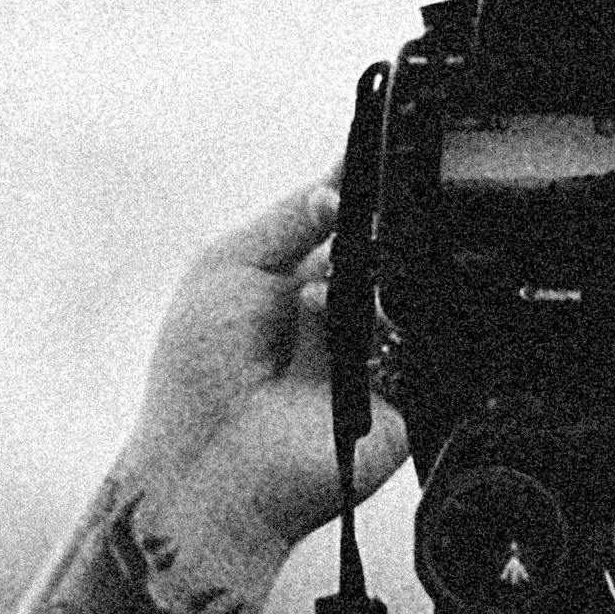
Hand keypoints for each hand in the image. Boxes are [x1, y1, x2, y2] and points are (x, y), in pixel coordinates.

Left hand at [119, 174, 409, 579]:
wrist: (207, 468)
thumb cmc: (197, 376)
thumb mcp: (225, 269)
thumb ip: (285, 220)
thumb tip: (337, 184)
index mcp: (302, 279)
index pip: (351, 221)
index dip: (364, 186)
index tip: (377, 145)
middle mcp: (343, 314)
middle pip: (386, 249)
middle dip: (366, 235)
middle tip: (341, 232)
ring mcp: (373, 357)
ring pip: (403, 293)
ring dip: (361, 288)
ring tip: (314, 307)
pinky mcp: (400, 402)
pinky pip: (417, 351)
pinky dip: (379, 337)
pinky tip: (339, 341)